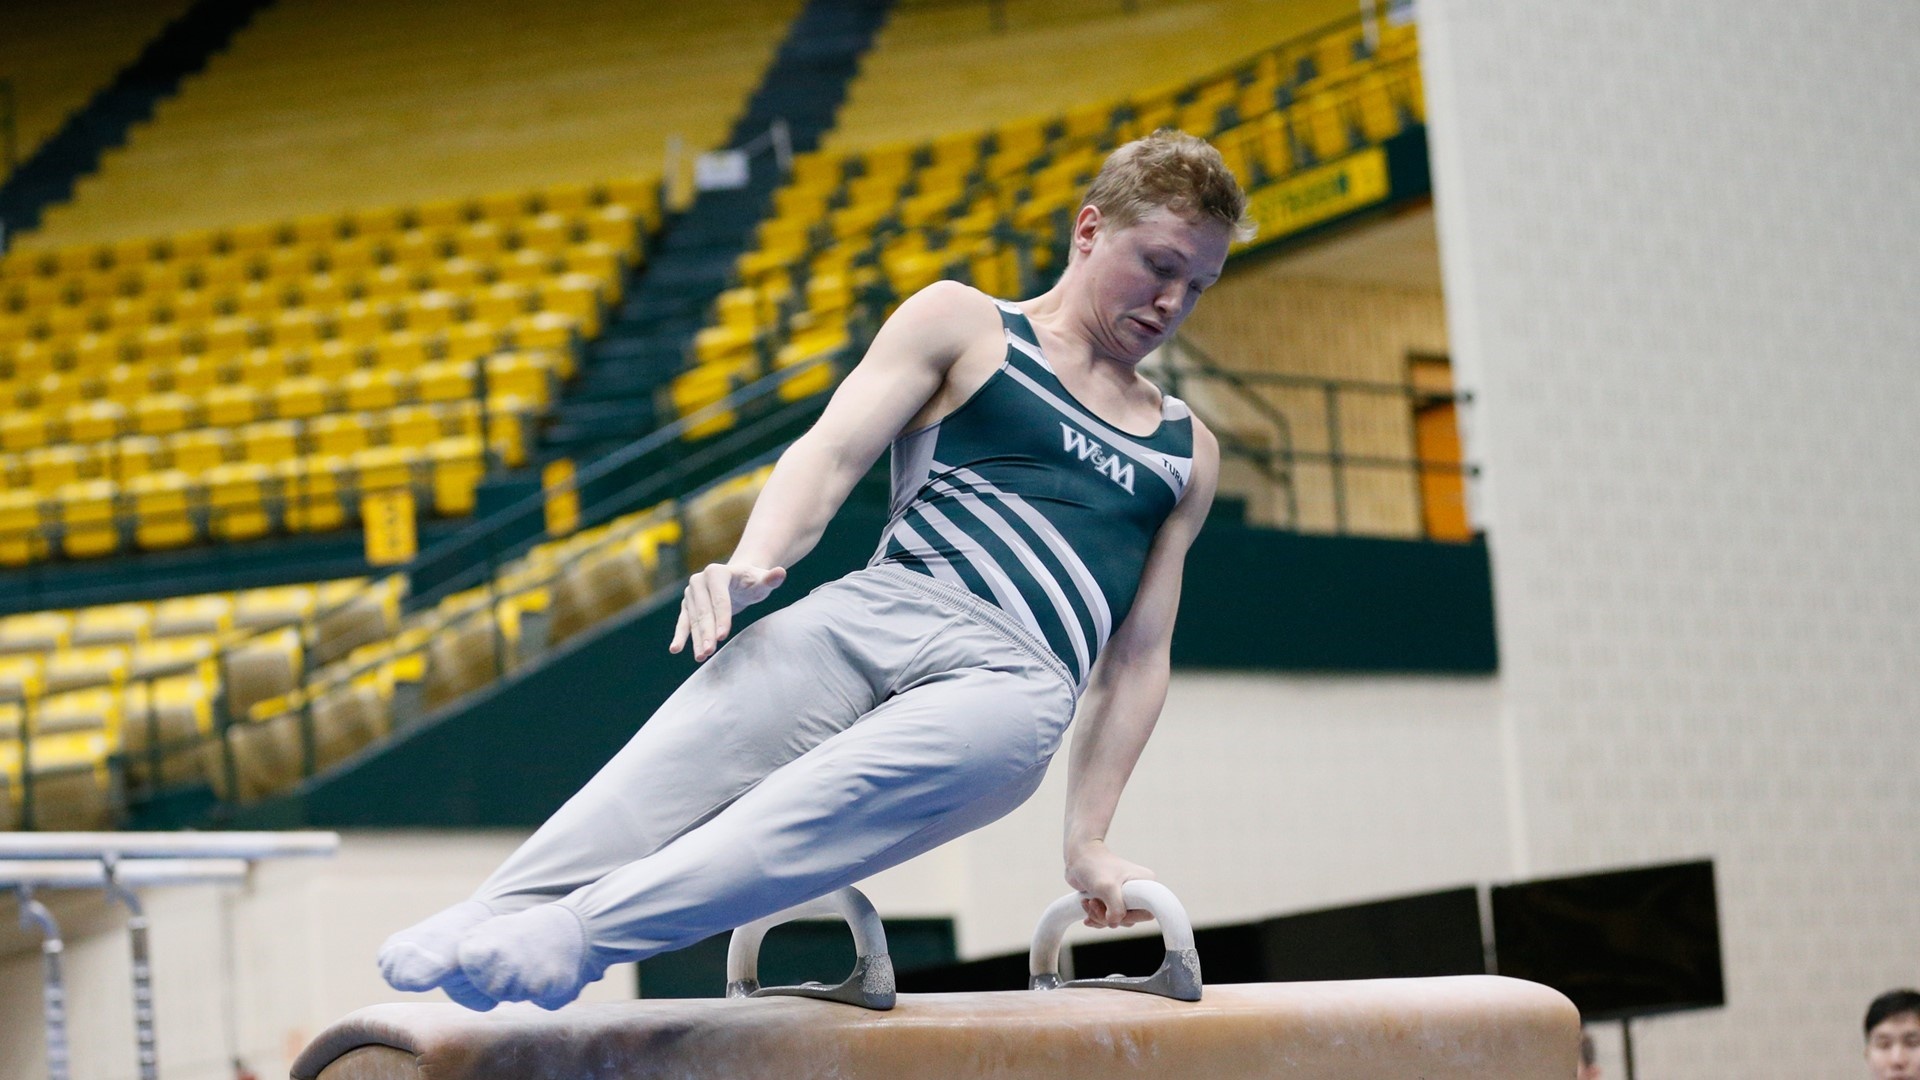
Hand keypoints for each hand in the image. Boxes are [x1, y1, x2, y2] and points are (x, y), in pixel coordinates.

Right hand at [669, 563, 786, 660]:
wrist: (738, 580)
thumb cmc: (752, 582)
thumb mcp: (763, 580)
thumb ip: (771, 578)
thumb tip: (780, 573)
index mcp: (716, 572)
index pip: (719, 599)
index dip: (722, 617)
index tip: (724, 636)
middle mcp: (699, 581)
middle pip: (704, 611)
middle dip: (707, 632)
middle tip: (709, 651)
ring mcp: (691, 594)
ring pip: (693, 620)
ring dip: (696, 639)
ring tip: (700, 657)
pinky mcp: (687, 606)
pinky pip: (683, 622)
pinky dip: (680, 636)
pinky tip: (675, 649)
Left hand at [1064, 839, 1156, 928]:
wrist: (1077, 856)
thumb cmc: (1094, 866)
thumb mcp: (1107, 888)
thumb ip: (1116, 909)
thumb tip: (1114, 923)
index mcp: (1145, 883)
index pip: (1147, 912)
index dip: (1130, 917)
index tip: (1113, 910)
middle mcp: (1138, 891)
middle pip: (1129, 919)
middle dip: (1108, 916)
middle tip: (1094, 903)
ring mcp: (1125, 896)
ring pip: (1117, 920)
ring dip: (1099, 916)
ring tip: (1088, 902)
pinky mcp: (1112, 900)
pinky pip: (1108, 918)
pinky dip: (1095, 916)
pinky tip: (1086, 906)